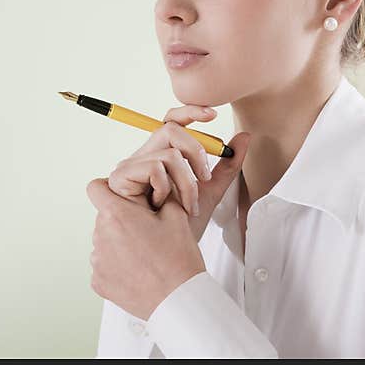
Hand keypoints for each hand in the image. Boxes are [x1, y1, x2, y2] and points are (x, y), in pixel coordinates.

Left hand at [87, 177, 205, 319]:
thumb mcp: (176, 215)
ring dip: (119, 245)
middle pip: (104, 218)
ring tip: (145, 256)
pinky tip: (138, 272)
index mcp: (116, 214)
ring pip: (104, 243)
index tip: (122, 199)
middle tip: (146, 234)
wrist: (179, 299)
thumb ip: (158, 196)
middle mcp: (100, 235)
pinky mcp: (98, 282)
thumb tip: (148, 190)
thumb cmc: (178, 258)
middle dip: (121, 221)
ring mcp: (97, 261)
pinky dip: (117, 267)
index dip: (108, 189)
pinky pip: (104, 266)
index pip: (96, 188)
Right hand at [107, 105, 249, 241]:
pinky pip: (154, 167)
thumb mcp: (212, 191)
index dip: (190, 111)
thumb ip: (228, 165)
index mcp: (162, 154)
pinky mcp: (120, 177)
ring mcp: (131, 166)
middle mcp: (144, 156)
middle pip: (169, 126)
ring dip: (187, 180)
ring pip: (167, 150)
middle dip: (195, 148)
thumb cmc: (183, 225)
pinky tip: (163, 205)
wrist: (169, 253)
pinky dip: (167, 187)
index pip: (172, 121)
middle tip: (205, 176)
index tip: (213, 114)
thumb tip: (244, 136)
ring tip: (189, 204)